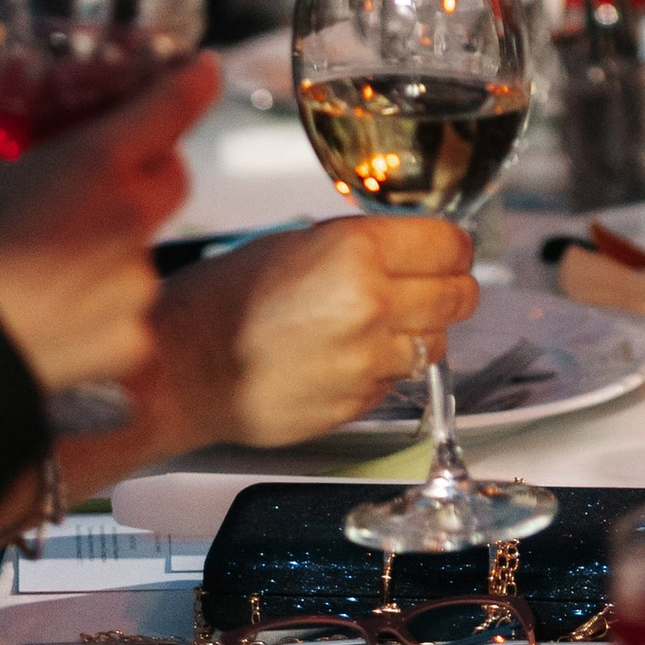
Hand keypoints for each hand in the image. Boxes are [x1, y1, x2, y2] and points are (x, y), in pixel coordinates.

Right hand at [0, 58, 219, 397]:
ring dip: (117, 239)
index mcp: (100, 164)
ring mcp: (135, 286)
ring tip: (59, 252)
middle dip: (150, 164)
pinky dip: (102, 306)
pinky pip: (129, 312)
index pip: (175, 105)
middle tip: (106, 169)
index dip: (194, 81)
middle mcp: (132, 220)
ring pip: (147, 246)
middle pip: (171, 176)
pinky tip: (59, 309)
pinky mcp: (128, 341)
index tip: (203, 70)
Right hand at [143, 217, 479, 449]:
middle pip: (458, 295)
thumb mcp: (297, 242)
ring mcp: (368, 360)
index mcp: (357, 251)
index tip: (446, 249)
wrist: (186, 367)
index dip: (451, 246)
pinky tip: (350, 355)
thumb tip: (407, 249)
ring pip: (436, 343)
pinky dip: (387, 368)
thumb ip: (360, 245)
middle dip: (449, 287)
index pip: (449, 244)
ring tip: (383, 323)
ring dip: (421, 331)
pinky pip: (399, 380)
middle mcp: (372, 304)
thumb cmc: (226, 299)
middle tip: (430, 283)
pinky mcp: (358, 402)